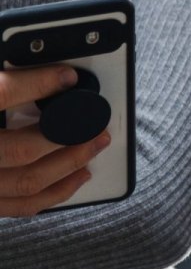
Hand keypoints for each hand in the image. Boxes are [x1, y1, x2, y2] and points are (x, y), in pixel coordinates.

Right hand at [0, 66, 110, 216]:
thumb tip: (25, 62)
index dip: (36, 83)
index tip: (67, 76)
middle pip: (19, 149)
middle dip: (66, 134)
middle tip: (93, 119)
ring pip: (25, 182)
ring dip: (70, 164)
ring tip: (94, 145)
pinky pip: (19, 206)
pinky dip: (54, 192)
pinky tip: (76, 176)